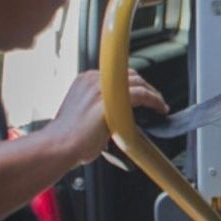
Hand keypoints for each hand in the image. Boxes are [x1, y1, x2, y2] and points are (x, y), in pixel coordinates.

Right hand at [53, 69, 169, 166]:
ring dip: (153, 93)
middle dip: (145, 86)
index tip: (143, 93)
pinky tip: (160, 108)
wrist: (59, 146)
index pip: (116, 75)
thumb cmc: (68, 138)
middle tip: (155, 100)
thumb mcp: (82, 114)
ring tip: (160, 104)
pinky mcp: (112, 101)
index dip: (134, 83)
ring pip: (138, 82)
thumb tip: (112, 117)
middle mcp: (93, 80)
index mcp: (85, 80)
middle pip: (129, 75)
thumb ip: (98, 109)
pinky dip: (154, 100)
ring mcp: (103, 89)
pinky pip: (142, 94)